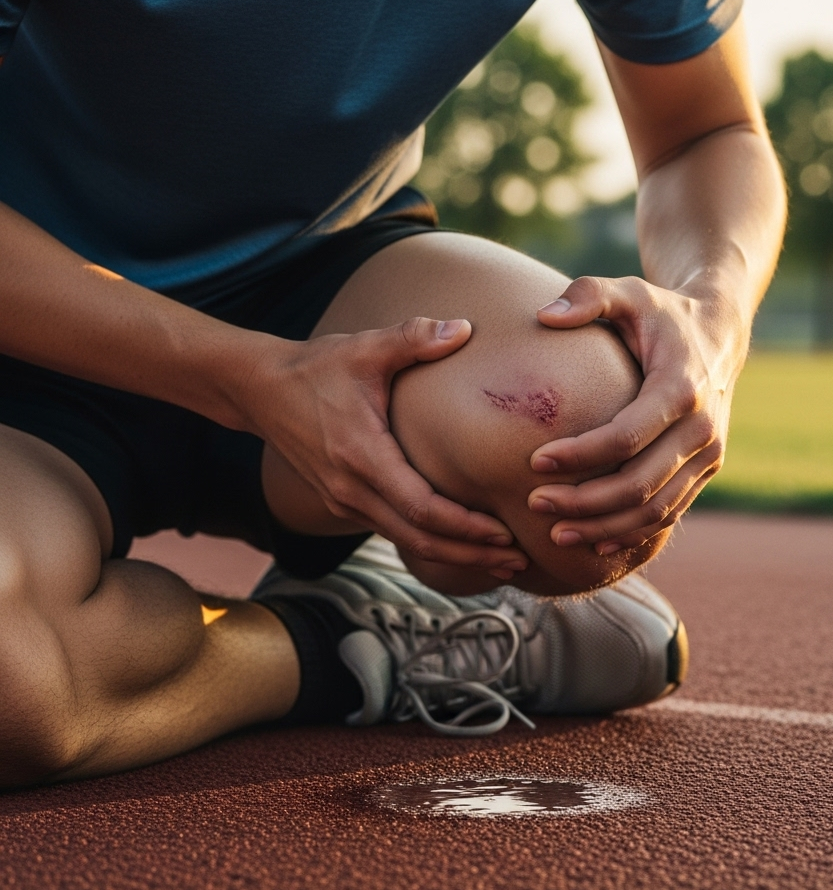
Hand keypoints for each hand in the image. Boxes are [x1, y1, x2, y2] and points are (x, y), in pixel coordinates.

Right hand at [247, 317, 527, 576]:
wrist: (259, 390)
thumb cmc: (315, 367)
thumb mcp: (364, 347)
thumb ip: (414, 337)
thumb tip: (465, 328)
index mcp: (361, 455)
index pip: (421, 506)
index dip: (464, 526)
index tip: (504, 532)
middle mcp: (350, 489)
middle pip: (419, 538)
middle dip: (470, 553)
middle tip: (516, 561)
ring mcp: (343, 501)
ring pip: (405, 541)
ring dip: (453, 554)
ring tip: (499, 560)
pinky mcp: (343, 502)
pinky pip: (392, 531)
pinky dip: (429, 542)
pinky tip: (460, 542)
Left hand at [527, 275, 746, 554]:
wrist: (720, 333)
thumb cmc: (661, 312)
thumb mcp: (628, 291)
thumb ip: (588, 294)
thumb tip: (545, 315)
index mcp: (681, 388)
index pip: (625, 437)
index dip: (578, 456)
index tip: (533, 462)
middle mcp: (703, 428)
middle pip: (639, 486)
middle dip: (583, 502)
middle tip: (534, 504)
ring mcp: (709, 455)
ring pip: (655, 511)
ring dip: (603, 527)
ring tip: (555, 534)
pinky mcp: (706, 470)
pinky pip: (669, 514)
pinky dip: (631, 533)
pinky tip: (593, 539)